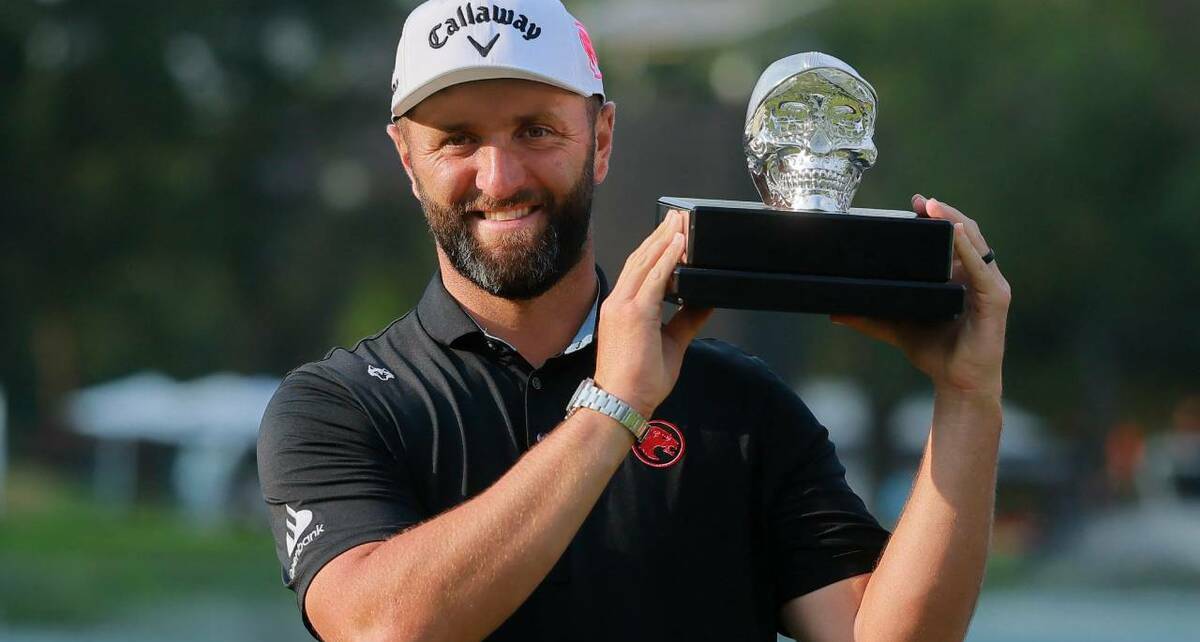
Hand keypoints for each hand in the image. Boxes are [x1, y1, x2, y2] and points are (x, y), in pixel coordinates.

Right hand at [594, 210, 713, 418]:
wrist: (622, 402)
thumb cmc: (639, 381)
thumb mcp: (671, 343)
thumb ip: (687, 319)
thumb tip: (705, 301)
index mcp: (622, 308)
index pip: (639, 270)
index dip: (656, 249)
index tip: (672, 234)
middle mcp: (619, 302)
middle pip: (641, 258)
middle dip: (661, 235)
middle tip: (677, 216)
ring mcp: (624, 305)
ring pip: (646, 262)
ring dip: (665, 239)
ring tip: (681, 221)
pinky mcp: (635, 313)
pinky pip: (654, 278)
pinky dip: (668, 258)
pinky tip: (680, 244)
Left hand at [832, 195, 1011, 397]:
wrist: (957, 384)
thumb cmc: (936, 353)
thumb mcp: (896, 329)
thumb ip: (870, 318)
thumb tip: (835, 311)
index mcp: (959, 276)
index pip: (951, 238)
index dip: (936, 217)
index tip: (914, 203)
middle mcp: (977, 276)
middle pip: (964, 233)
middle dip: (944, 213)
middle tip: (920, 201)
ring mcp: (989, 286)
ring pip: (975, 243)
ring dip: (956, 222)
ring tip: (935, 208)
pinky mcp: (995, 300)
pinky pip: (981, 269)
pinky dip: (968, 250)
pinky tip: (956, 236)